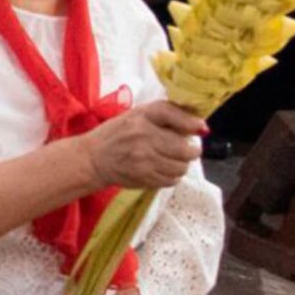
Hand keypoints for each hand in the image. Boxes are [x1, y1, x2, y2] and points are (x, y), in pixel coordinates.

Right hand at [83, 99, 203, 190]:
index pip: (176, 116)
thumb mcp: (138, 114)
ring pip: (182, 167)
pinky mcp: (144, 179)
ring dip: (181, 164)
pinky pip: (172, 180)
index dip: (192, 124)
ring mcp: (145, 161)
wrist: (93, 158)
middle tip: (184, 148)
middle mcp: (144, 138)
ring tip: (170, 159)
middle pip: (186, 149)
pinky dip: (171, 175)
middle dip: (191, 150)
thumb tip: (201, 126)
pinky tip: (161, 168)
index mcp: (142, 118)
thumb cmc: (117, 133)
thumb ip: (168, 114)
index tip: (198, 128)